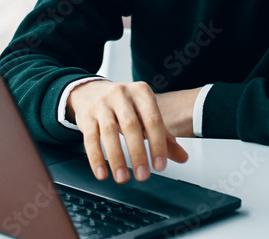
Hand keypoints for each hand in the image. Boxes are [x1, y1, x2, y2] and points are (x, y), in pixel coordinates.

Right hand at [67, 80, 188, 183]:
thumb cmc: (124, 105)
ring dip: (116, 158)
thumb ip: (163, 135)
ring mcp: (101, 104)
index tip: (159, 166)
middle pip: (130, 125)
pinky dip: (96, 158)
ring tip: (122, 178)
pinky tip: (102, 172)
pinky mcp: (86, 116)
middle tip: (143, 175)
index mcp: (141, 92)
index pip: (153, 119)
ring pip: (108, 132)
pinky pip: (90, 139)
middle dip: (137, 153)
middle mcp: (121, 95)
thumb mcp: (145, 113)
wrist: (91, 90)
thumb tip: (182, 157)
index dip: (157, 144)